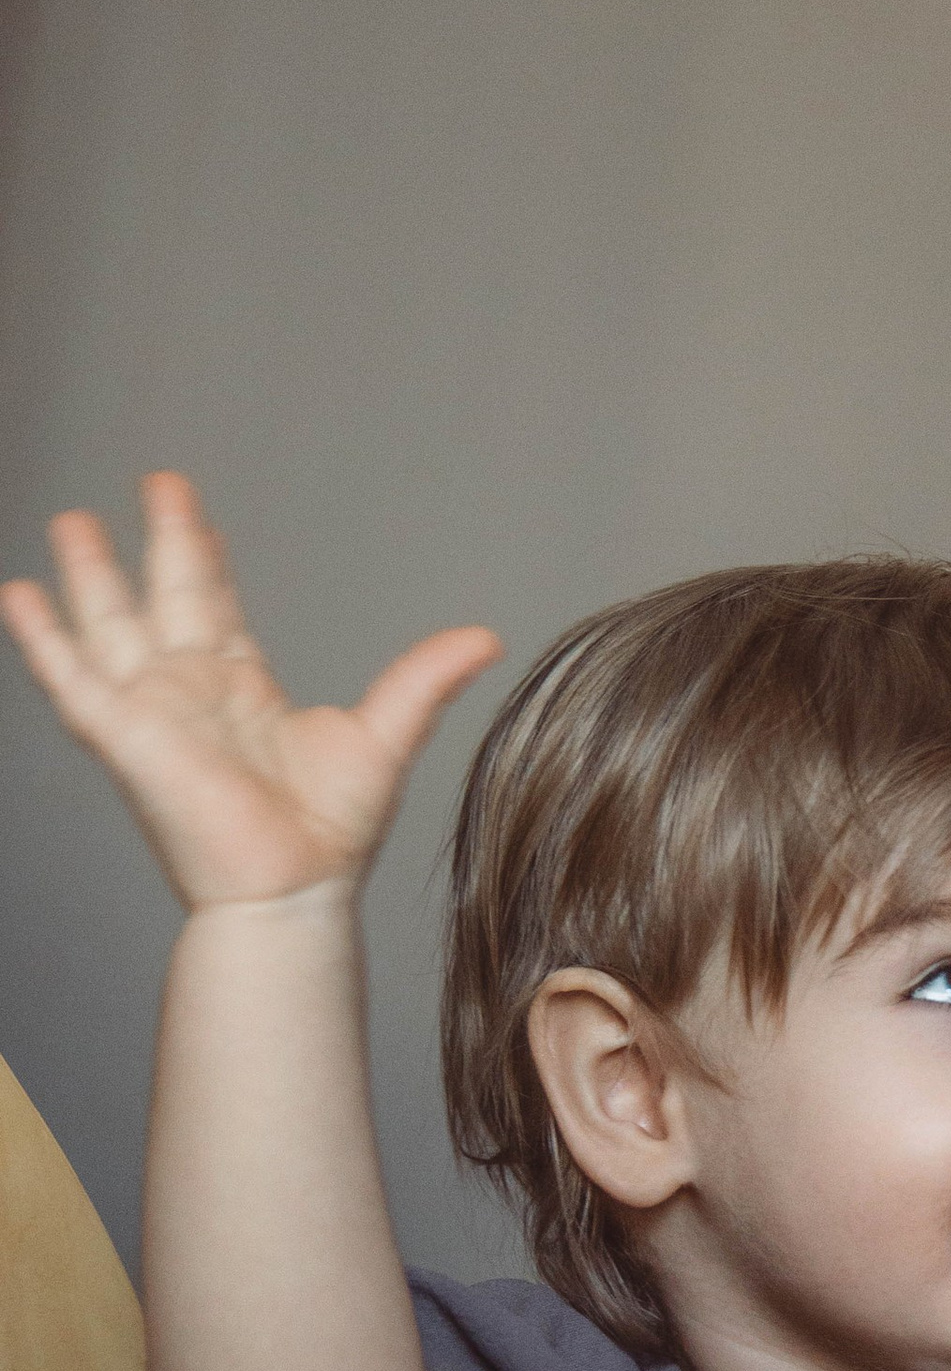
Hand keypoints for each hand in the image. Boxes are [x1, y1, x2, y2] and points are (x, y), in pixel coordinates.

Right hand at [1, 473, 501, 910]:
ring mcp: (153, 709)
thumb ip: (423, 680)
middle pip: (163, 596)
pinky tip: (18, 594)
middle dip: (155, 540)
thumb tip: (484, 638)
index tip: (186, 505)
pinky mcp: (124, 735)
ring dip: (89, 574)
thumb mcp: (385, 736)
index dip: (202, 553)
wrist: (292, 888)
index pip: (215, 603)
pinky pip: (71, 677)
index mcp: (242, 688)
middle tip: (151, 482)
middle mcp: (191, 691)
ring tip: (70, 520)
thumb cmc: (330, 834)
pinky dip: (43, 637)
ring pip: (110, 623)